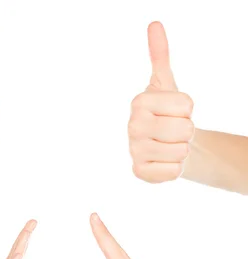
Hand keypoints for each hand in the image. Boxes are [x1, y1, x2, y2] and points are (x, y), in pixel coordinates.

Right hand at [128, 22, 194, 182]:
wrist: (164, 144)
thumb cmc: (167, 113)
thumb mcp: (167, 84)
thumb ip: (160, 55)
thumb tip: (154, 24)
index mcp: (139, 102)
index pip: (186, 106)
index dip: (188, 110)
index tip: (175, 111)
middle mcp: (132, 126)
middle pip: (184, 129)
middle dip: (186, 131)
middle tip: (173, 130)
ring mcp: (134, 150)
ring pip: (180, 151)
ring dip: (181, 150)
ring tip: (169, 145)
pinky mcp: (139, 171)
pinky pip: (172, 171)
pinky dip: (174, 169)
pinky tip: (163, 160)